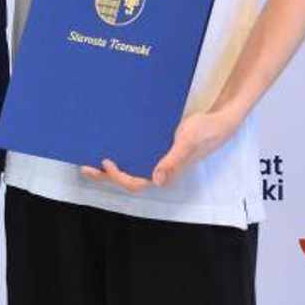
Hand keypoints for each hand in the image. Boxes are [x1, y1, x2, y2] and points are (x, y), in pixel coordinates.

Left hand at [80, 110, 238, 191]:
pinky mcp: (160, 151)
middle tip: (85, 165)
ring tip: (92, 157)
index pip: (135, 183)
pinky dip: (124, 152)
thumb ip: (173, 160)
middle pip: (129, 179)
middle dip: (107, 175)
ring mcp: (159, 161)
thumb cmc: (204, 132)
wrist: (219, 121)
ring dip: (113, 166)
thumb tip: (157, 180)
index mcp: (166, 174)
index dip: (117, 176)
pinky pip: (138, 155)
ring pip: (132, 168)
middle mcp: (160, 171)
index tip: (106, 162)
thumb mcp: (187, 142)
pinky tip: (114, 143)